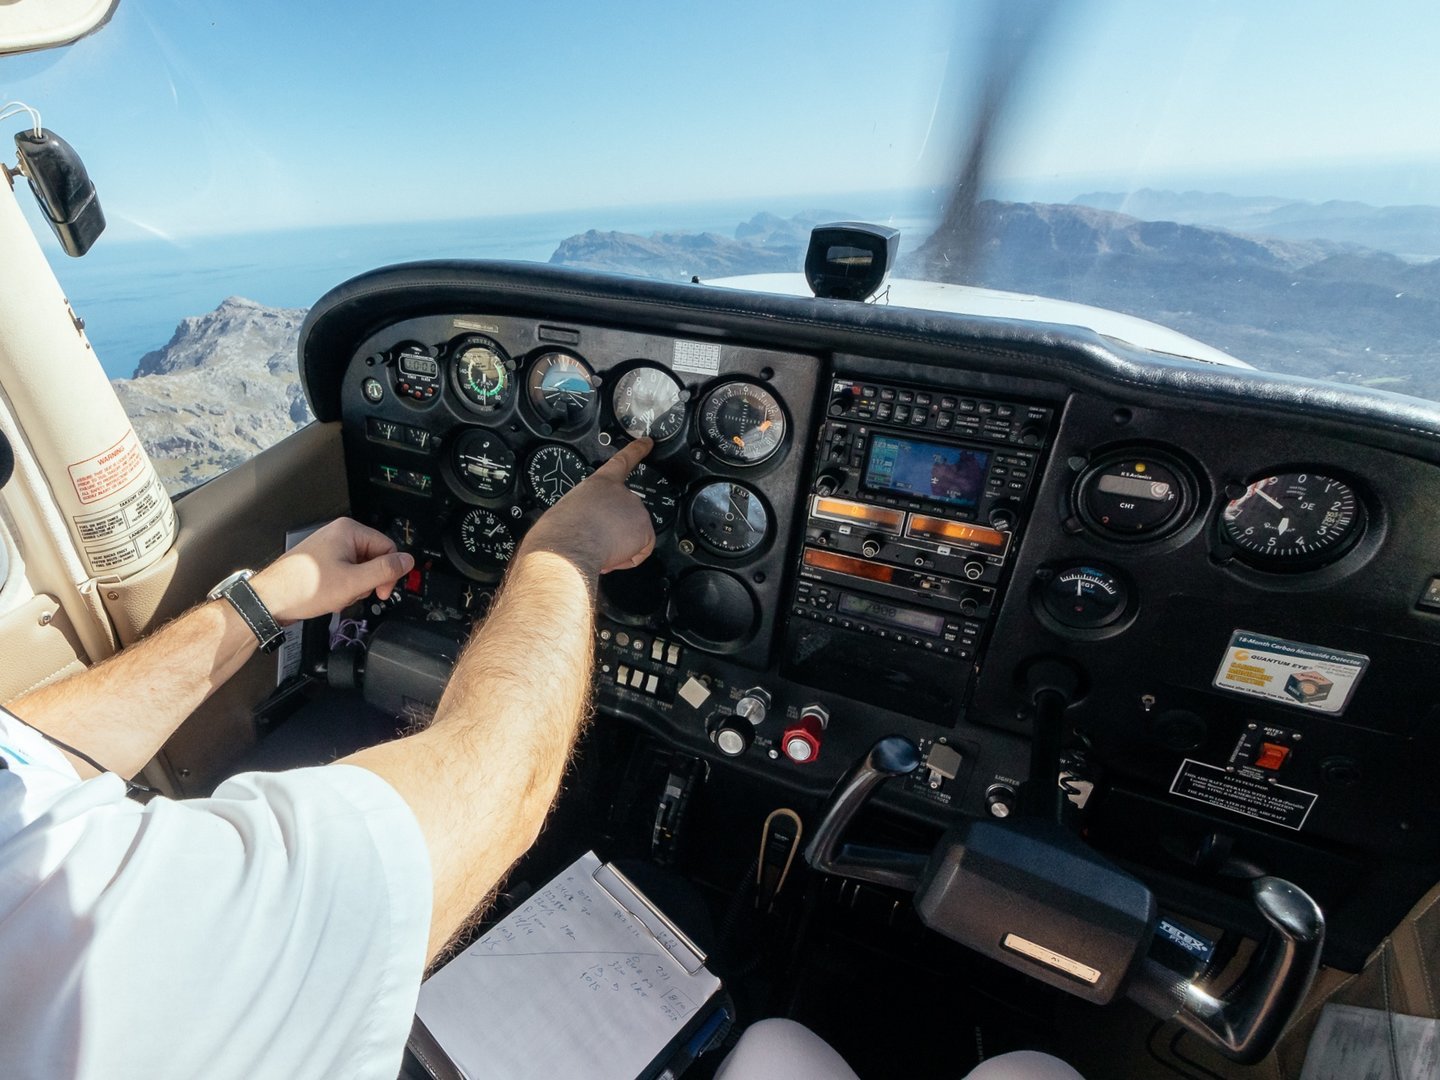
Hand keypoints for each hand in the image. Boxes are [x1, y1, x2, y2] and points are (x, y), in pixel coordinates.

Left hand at [250, 518, 414, 623]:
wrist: (270, 600)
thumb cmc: (303, 588)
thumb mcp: (353, 582)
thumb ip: (385, 570)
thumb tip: (408, 561)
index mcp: (349, 531)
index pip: (388, 548)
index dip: (388, 573)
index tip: (381, 591)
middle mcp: (339, 534)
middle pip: (374, 559)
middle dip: (367, 581)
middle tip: (353, 594)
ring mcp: (330, 547)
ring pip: (360, 569)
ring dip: (354, 587)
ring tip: (337, 595)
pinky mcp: (323, 561)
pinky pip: (346, 573)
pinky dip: (343, 587)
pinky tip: (330, 595)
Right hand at [523, 438, 655, 573]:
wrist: (567, 546)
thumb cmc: (560, 532)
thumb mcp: (570, 509)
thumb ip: (588, 510)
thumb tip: (589, 526)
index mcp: (599, 483)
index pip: (622, 461)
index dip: (636, 450)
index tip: (647, 442)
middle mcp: (621, 492)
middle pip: (627, 513)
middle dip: (615, 530)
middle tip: (595, 538)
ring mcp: (636, 510)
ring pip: (634, 534)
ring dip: (619, 545)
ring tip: (599, 547)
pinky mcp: (644, 530)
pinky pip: (642, 550)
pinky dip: (628, 558)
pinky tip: (612, 556)